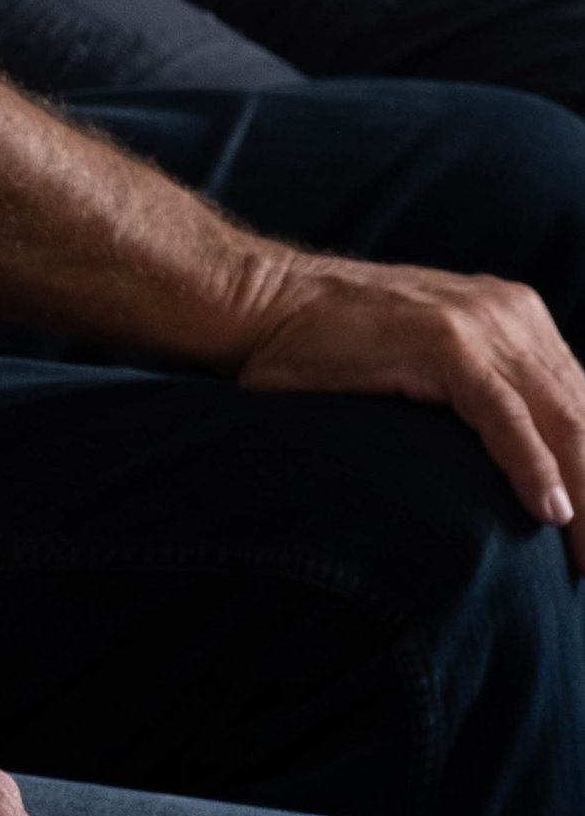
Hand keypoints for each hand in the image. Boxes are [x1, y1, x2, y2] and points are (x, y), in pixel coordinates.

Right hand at [236, 254, 584, 565]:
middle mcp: (514, 316)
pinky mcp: (446, 342)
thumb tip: (517, 475)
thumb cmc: (328, 347)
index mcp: (517, 320)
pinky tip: (553, 513)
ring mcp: (483, 324)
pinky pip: (505, 417)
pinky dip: (534, 468)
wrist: (260, 301)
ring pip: (563, 422)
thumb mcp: (423, 365)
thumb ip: (474, 397)